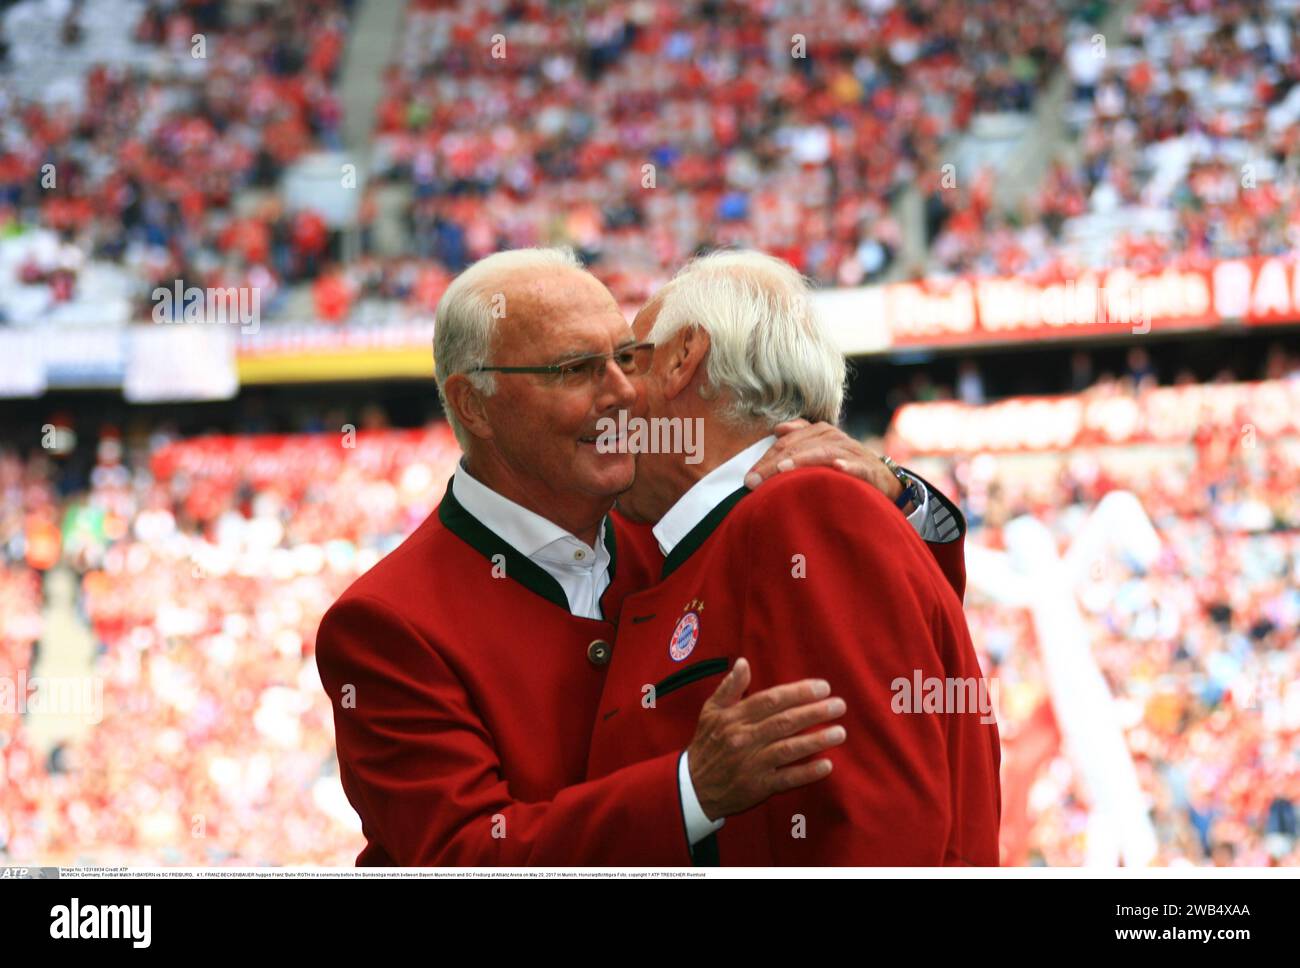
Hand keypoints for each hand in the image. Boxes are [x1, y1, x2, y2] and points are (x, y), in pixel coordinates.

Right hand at [686, 658, 846, 821]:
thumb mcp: (710, 711)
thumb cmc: (706, 744)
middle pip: (784, 722)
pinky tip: (827, 765)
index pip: (770, 700)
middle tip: (840, 705)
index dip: (798, 692)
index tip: (823, 687)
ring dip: (816, 740)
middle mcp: (743, 738)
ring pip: (788, 749)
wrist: (693, 787)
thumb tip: (742, 662)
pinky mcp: (758, 787)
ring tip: (840, 733)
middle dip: (815, 712)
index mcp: (733, 717)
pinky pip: (786, 779)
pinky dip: (807, 772)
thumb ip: (729, 687)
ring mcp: (751, 764)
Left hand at [744, 419, 902, 501]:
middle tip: (754, 481)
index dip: (765, 459)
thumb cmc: (845, 465)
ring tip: (784, 469)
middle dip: (774, 463)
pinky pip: (857, 465)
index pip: (785, 443)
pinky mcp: (868, 468)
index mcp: (819, 432)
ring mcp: (851, 451)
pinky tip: (837, 468)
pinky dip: (848, 465)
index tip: (748, 479)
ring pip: (823, 452)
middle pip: (798, 447)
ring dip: (803, 460)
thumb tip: (778, 428)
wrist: (884, 479)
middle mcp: (833, 437)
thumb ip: (800, 438)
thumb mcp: (820, 450)